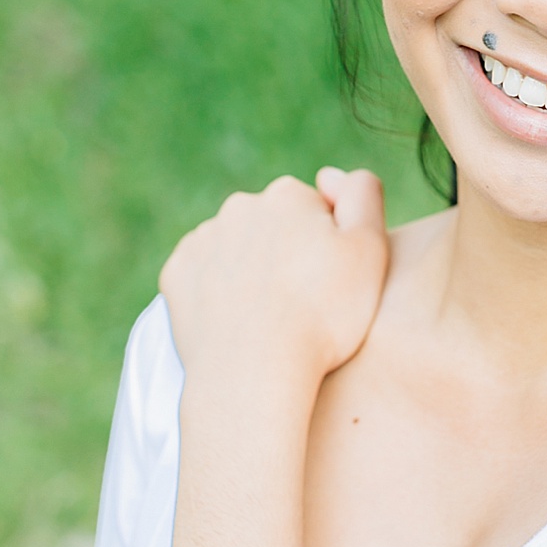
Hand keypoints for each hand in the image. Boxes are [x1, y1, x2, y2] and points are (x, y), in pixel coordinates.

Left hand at [159, 168, 388, 390]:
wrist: (254, 372)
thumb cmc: (322, 316)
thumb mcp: (369, 250)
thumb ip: (364, 195)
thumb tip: (333, 174)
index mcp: (288, 195)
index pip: (315, 212)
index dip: (329, 247)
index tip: (330, 282)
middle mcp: (239, 206)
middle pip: (273, 226)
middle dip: (286, 252)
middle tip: (302, 303)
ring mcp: (203, 240)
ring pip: (236, 249)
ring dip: (251, 271)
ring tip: (268, 316)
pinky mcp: (176, 273)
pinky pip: (203, 275)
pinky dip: (217, 291)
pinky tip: (236, 319)